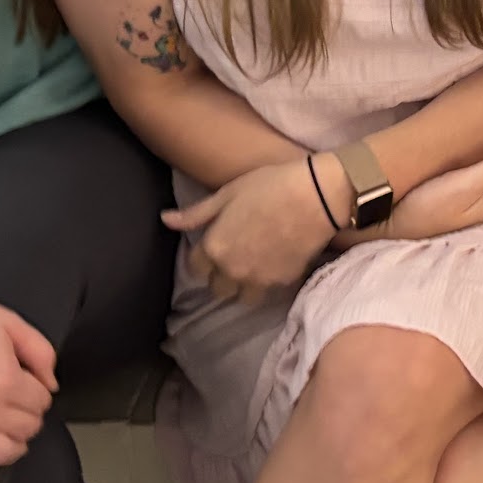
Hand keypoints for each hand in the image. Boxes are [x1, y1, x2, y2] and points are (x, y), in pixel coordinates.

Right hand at [0, 276, 57, 482]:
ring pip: (1, 453)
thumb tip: (51, 382)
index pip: (41, 402)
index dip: (39, 394)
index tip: (31, 388)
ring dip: (14, 447)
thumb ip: (39, 351)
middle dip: (30, 418)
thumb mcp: (7, 321)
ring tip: (10, 436)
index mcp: (7, 380)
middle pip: (26, 428)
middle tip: (21, 408)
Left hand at [163, 157, 339, 300]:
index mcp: (214, 247)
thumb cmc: (269, 185)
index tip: (216, 244)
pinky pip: (267, 291)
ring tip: (254, 266)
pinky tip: (275, 263)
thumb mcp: (227, 193)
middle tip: (236, 255)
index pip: (196, 267)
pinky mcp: (283, 282)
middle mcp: (232, 270)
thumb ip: (196, 213)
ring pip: (242, 297)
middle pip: (217, 288)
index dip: (204, 256)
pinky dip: (267, 282)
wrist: (317, 196)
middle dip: (222, 275)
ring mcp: (258, 280)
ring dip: (244, 285)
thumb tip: (165, 219)